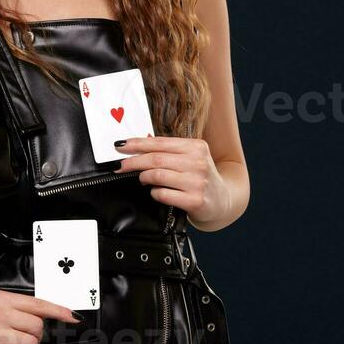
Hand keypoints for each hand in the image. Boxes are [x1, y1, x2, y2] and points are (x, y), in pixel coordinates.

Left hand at [114, 135, 229, 224]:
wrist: (223, 199)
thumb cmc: (201, 177)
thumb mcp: (191, 158)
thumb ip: (169, 151)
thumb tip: (138, 147)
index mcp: (196, 146)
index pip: (160, 142)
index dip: (137, 144)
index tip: (121, 146)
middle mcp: (198, 162)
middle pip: (156, 159)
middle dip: (133, 161)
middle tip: (121, 165)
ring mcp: (197, 182)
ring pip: (157, 175)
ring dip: (144, 177)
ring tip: (143, 179)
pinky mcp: (195, 200)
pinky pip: (163, 194)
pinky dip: (155, 193)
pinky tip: (156, 192)